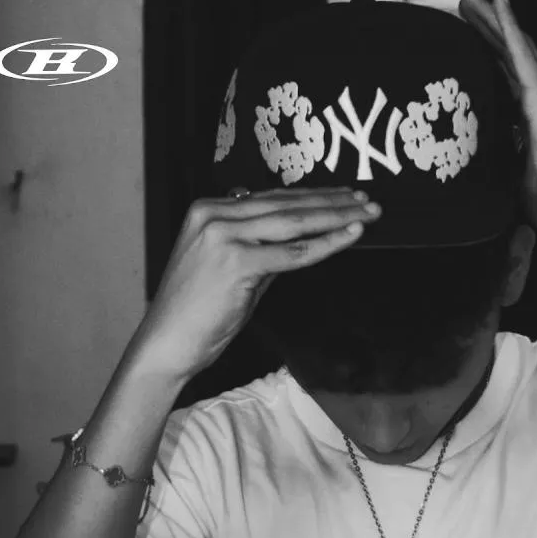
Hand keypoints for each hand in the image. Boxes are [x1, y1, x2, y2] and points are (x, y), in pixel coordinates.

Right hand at [129, 187, 380, 381]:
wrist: (168, 342)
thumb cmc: (199, 310)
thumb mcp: (233, 266)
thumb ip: (263, 245)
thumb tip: (302, 235)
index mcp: (209, 209)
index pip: (273, 197)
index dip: (313, 195)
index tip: (344, 195)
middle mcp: (214, 214)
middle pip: (287, 204)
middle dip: (332, 201)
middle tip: (367, 199)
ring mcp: (222, 235)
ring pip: (294, 221)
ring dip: (336, 216)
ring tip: (368, 213)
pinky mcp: (235, 261)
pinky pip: (293, 252)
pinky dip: (326, 243)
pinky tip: (351, 234)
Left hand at [459, 0, 536, 245]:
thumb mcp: (518, 184)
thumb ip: (507, 173)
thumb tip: (488, 187)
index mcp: (535, 120)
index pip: (508, 80)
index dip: (493, 57)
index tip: (477, 40)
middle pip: (508, 57)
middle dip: (488, 31)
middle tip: (468, 5)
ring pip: (512, 48)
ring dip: (493, 21)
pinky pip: (521, 52)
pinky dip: (508, 25)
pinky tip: (497, 1)